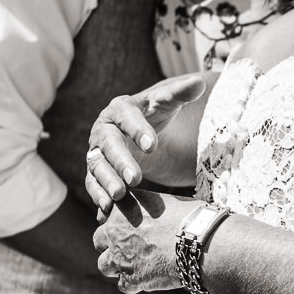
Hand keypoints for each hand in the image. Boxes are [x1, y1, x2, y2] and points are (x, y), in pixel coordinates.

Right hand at [87, 73, 207, 214]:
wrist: (139, 132)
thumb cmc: (153, 115)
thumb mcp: (167, 104)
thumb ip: (180, 94)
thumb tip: (199, 82)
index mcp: (120, 110)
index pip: (127, 117)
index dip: (138, 130)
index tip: (153, 145)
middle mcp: (104, 131)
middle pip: (108, 145)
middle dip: (121, 161)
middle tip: (136, 178)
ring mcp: (98, 154)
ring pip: (97, 168)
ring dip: (107, 182)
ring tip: (119, 196)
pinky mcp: (96, 174)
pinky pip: (93, 185)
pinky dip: (98, 197)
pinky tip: (106, 210)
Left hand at [93, 190, 199, 293]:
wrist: (199, 243)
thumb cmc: (191, 218)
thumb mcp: (167, 201)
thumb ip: (150, 205)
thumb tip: (157, 209)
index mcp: (123, 207)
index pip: (106, 214)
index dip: (118, 222)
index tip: (130, 227)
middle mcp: (114, 231)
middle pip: (99, 239)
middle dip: (111, 244)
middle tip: (130, 247)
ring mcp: (119, 256)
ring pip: (104, 265)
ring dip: (117, 266)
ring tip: (136, 266)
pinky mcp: (130, 279)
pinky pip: (123, 285)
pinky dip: (133, 284)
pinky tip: (148, 278)